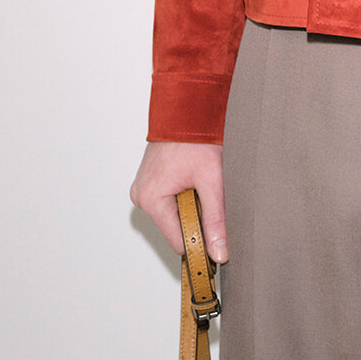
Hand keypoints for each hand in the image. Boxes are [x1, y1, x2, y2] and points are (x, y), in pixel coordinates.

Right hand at [130, 140, 227, 260]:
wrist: (187, 108)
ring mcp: (143, 188)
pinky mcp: (150, 182)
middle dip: (196, 217)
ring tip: (200, 181)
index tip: (218, 240)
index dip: (200, 242)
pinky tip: (192, 178)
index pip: (178, 242)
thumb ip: (216, 219)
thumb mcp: (211, 179)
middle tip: (209, 194)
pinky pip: (168, 201)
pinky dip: (183, 195)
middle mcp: (142, 196)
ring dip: (190, 205)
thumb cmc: (195, 137)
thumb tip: (218, 252)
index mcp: (152, 200)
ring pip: (173, 214)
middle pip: (175, 228)